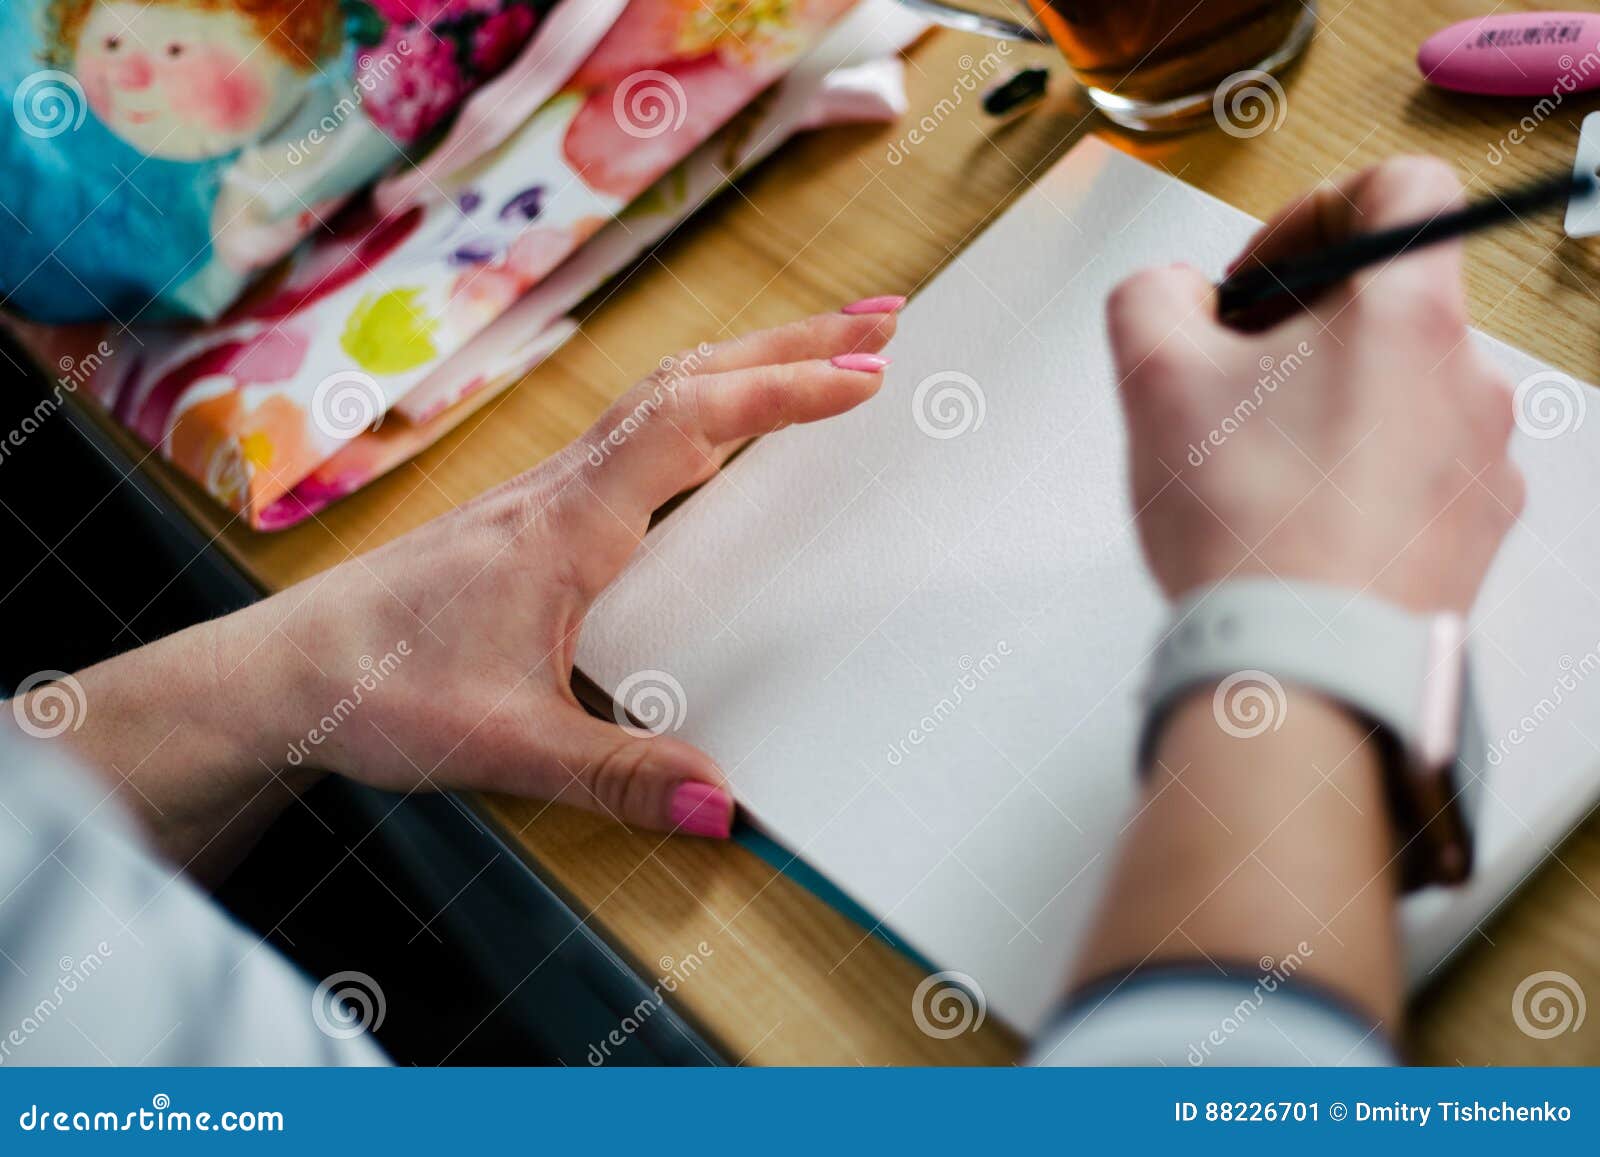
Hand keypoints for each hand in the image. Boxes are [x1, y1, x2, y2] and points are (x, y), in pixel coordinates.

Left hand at [216, 305, 899, 836]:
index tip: (866, 371)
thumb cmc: (377, 692)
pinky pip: (640, 433)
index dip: (784, 391)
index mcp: (567, 526)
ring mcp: (549, 496)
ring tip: (827, 347)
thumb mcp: (506, 747)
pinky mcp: (538, 518)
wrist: (282, 674)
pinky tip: (724, 429)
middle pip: (690, 382)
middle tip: (882, 316)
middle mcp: (562, 491)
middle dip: (792, 340)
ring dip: (751, 362)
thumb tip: (722, 805)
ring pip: (664, 397)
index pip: (692, 425)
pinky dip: (705, 406)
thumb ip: (617, 776)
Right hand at [1106, 156, 1521, 613]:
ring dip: (1334, 401)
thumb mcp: (1152, 377)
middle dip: (1305, 326)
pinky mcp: (1480, 527)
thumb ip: (1153, 294)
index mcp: (1408, 312)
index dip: (1314, 211)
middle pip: (1393, 299)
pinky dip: (1364, 471)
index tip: (1260, 279)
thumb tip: (1179, 295)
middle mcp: (1470, 374)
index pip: (1402, 185)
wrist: (1305, 667)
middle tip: (1234, 384)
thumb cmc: (1246, 525)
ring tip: (1261, 466)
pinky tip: (1301, 518)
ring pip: (1403, 387)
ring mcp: (1486, 456)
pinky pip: (1420, 464)